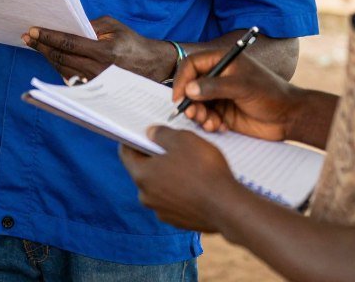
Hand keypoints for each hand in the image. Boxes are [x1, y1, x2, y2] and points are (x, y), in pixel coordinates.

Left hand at [22, 16, 175, 82]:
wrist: (151, 65)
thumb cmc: (131, 41)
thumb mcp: (113, 26)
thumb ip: (90, 24)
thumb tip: (66, 26)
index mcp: (104, 51)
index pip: (69, 43)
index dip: (48, 36)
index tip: (33, 31)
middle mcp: (99, 69)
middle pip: (62, 58)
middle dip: (42, 47)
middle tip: (28, 38)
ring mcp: (96, 82)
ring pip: (63, 69)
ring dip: (47, 57)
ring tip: (36, 46)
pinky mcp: (95, 89)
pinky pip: (70, 78)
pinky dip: (58, 67)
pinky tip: (51, 57)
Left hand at [119, 128, 240, 232]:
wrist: (228, 207)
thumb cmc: (204, 169)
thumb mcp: (182, 139)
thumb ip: (161, 134)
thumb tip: (151, 133)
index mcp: (142, 175)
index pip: (126, 154)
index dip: (131, 140)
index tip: (139, 133)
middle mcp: (146, 197)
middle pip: (143, 171)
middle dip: (153, 158)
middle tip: (169, 147)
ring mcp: (162, 211)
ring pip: (159, 187)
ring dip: (168, 176)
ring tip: (186, 165)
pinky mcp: (178, 222)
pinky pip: (173, 201)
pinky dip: (179, 192)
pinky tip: (195, 184)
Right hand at [171, 51, 302, 140]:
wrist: (289, 117)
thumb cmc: (270, 93)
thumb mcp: (243, 87)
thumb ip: (215, 87)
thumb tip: (188, 89)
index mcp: (221, 61)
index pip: (191, 64)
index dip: (181, 79)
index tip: (179, 97)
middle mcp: (217, 76)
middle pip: (189, 86)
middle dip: (189, 102)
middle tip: (195, 115)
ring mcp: (219, 95)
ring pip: (195, 104)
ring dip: (199, 115)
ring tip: (211, 123)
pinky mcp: (222, 112)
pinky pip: (205, 117)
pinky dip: (208, 124)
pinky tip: (221, 127)